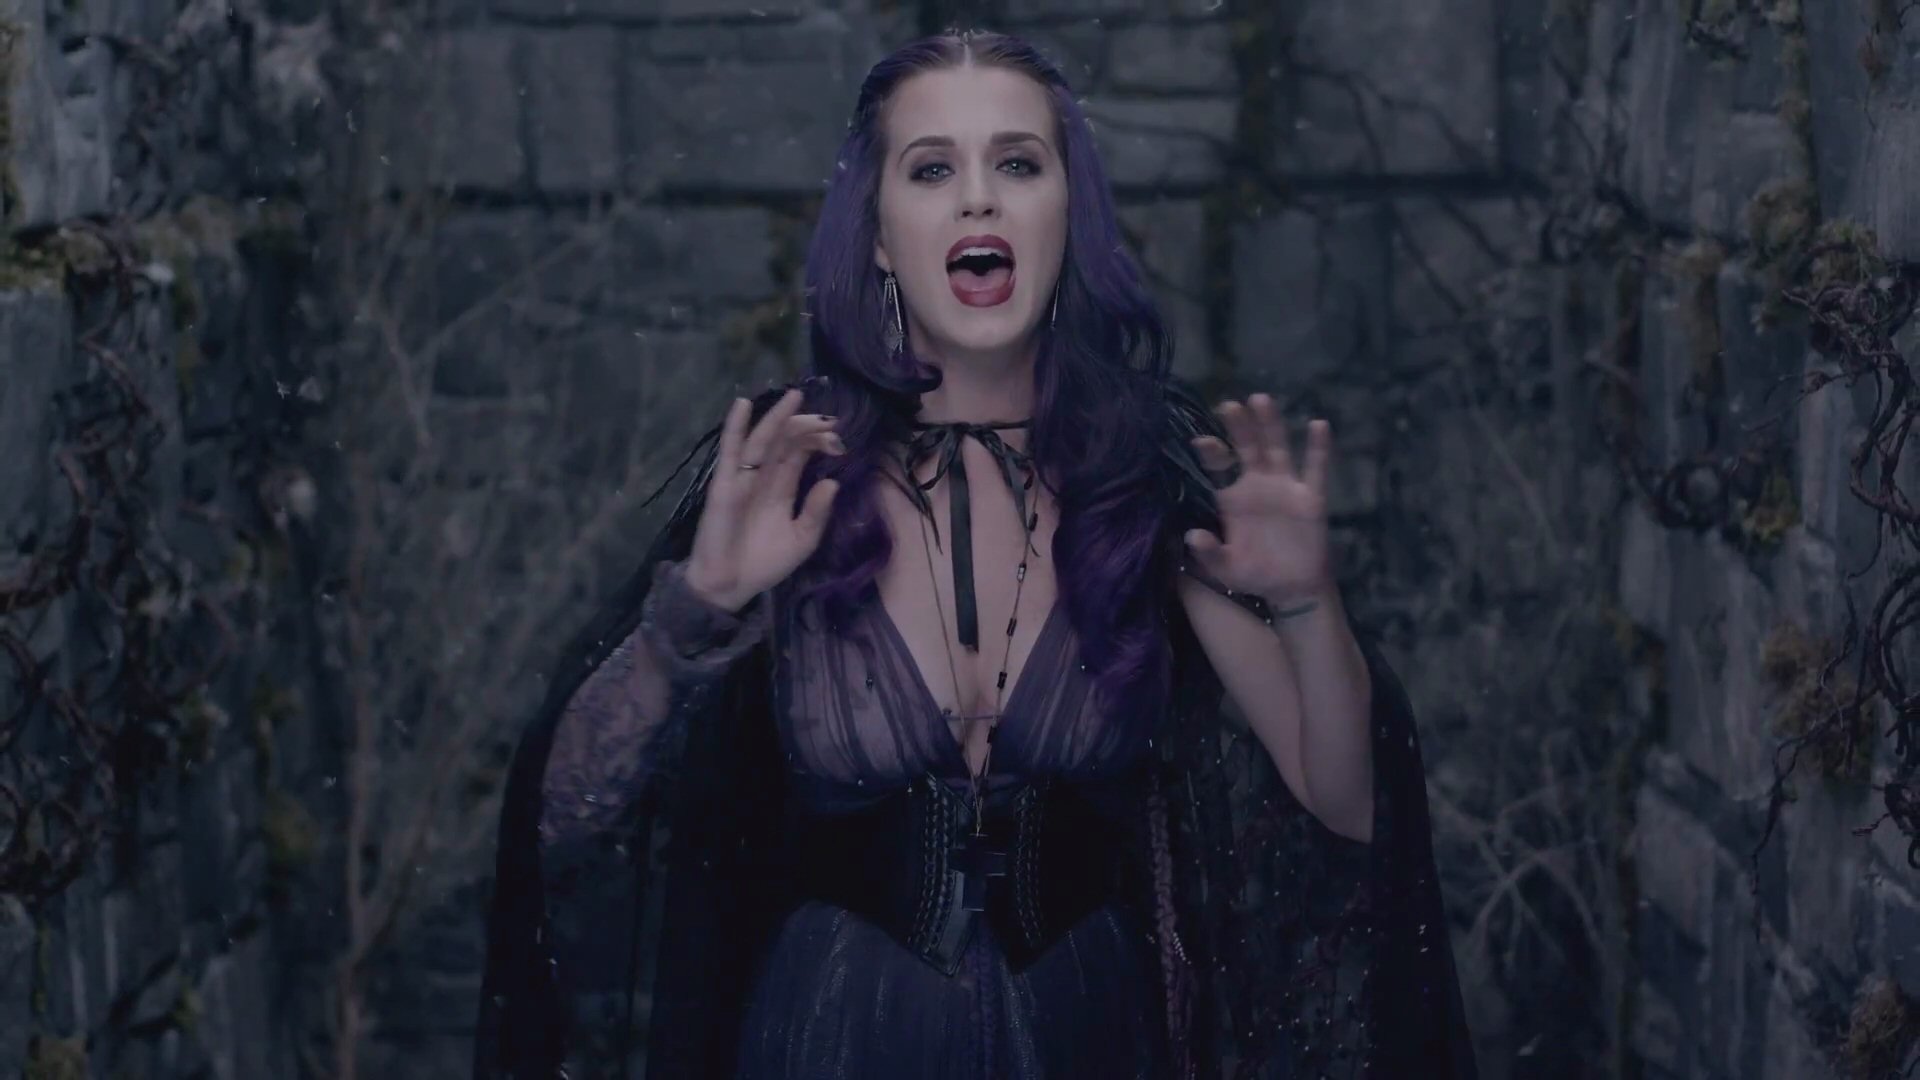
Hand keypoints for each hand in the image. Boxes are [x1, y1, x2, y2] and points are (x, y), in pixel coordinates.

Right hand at [683, 388, 845, 609]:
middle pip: (786, 441)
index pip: (801, 453)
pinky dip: (734, 428)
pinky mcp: (725, 484)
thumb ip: (817, 512)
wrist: (731, 586)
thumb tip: (832, 482)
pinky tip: (742, 405)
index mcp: (783, 487)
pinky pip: (730, 452)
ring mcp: (744, 477)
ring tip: (796, 396)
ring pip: (763, 440)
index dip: (818, 441)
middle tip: (829, 419)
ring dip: (778, 418)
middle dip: (806, 426)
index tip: (839, 437)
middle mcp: (764, 477)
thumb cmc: (764, 563)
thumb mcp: (802, 540)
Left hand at [1185, 393, 1334, 604]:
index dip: (1212, 453)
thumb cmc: (1254, 574)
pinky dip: (1317, 448)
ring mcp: (1285, 487)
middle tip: (1228, 405)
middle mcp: (1257, 485)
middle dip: (1238, 427)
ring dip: (1270, 425)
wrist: (1291, 589)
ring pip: (1277, 449)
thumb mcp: (1226, 569)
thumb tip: (1192, 535)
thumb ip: (1209, 553)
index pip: (1220, 467)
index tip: (1201, 441)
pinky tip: (1318, 425)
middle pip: (1247, 448)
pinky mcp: (1310, 498)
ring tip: (1261, 400)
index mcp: (1233, 498)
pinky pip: (1315, 470)